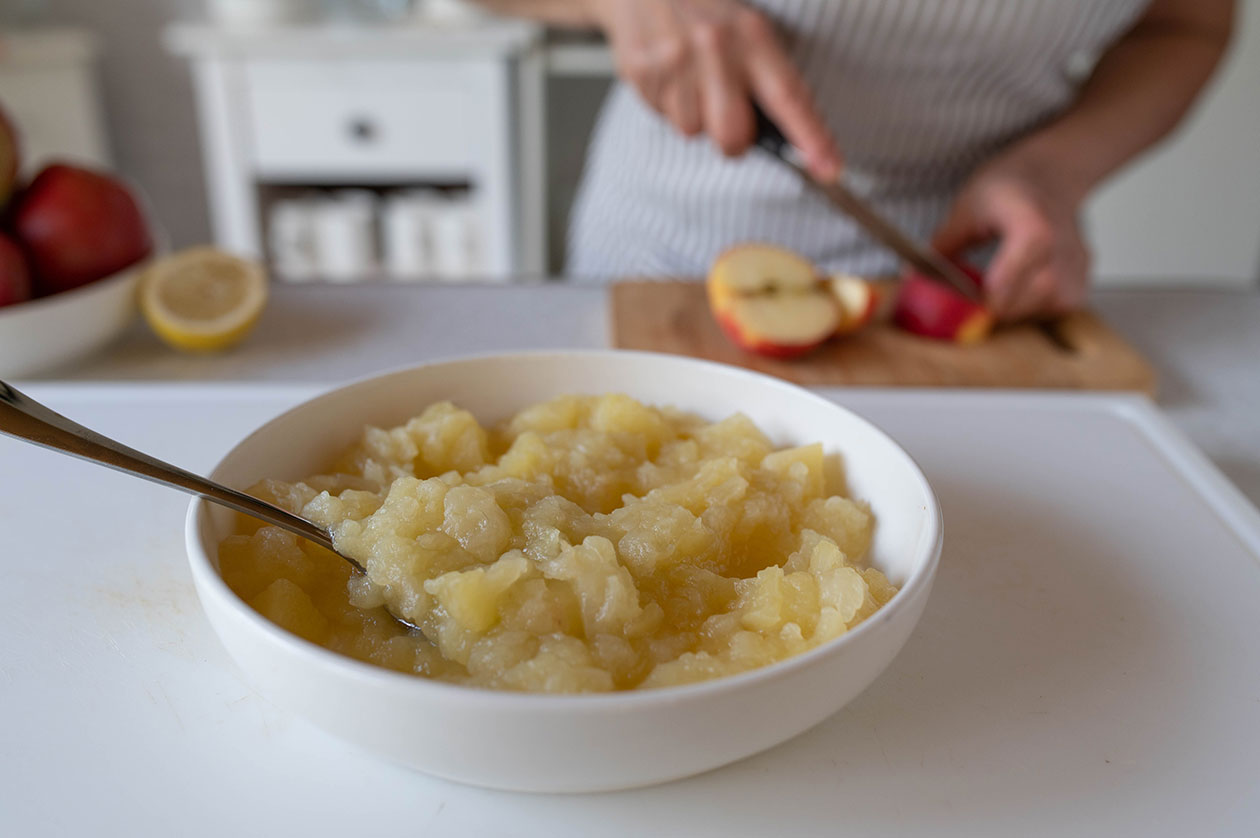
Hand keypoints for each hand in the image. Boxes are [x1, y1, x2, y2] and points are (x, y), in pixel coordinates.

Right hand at [587, 0, 840, 179]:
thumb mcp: (747, 30)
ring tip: (691, 78)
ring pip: (693, 131)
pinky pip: (662, 116)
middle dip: (734, 139)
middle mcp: (713, 47)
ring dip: (696, 115)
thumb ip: (766, 77)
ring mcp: (673, 61)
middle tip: (728, 110)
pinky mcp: (640, 71)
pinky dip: (668, 103)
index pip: (788, 97)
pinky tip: (670, 74)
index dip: (811, 138)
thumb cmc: (706, 10)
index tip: (830, 168)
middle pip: (732, 137)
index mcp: (751, 35)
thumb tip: (785, 136)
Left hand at [932, 150, 1090, 321]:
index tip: (963, 297)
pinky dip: (1034, 304)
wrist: (1053, 173)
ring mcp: (1076, 266)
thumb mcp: (967, 207)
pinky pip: (1055, 308)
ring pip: (1039, 310)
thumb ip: (943, 245)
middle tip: (974, 294)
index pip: (1005, 286)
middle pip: (1019, 304)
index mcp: (1032, 230)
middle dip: (991, 306)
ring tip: (999, 284)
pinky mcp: (1083, 278)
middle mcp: (1060, 251)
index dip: (979, 300)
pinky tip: (1023, 283)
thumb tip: (913, 276)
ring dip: (1013, 307)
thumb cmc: (1010, 186)